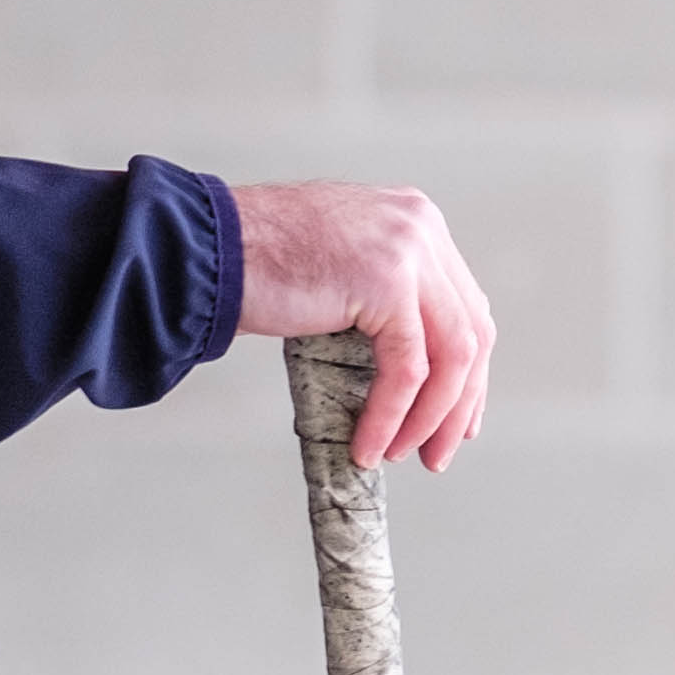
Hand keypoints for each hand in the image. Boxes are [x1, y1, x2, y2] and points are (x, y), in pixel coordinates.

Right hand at [230, 178, 492, 471]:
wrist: (202, 248)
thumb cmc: (250, 262)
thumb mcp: (339, 266)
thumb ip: (381, 294)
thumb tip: (406, 363)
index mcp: (413, 219)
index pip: (465, 305)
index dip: (468, 371)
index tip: (457, 416)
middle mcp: (420, 226)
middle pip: (471, 329)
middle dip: (460, 401)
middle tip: (438, 450)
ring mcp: (408, 250)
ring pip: (452, 354)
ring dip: (431, 417)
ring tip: (404, 455)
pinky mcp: (385, 282)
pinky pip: (407, 368)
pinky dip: (390, 415)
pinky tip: (370, 445)